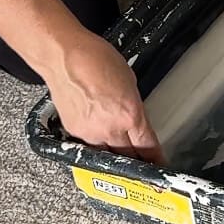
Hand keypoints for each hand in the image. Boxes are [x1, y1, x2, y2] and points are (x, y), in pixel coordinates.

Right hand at [43, 27, 162, 162]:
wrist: (64, 57)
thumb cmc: (97, 60)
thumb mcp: (129, 82)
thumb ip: (134, 107)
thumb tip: (136, 123)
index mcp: (130, 114)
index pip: (147, 146)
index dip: (155, 159)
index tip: (159, 165)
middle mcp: (110, 128)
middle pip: (128, 157)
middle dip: (137, 163)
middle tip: (143, 165)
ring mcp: (90, 133)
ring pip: (107, 156)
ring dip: (116, 158)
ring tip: (122, 158)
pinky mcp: (73, 132)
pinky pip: (89, 147)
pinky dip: (97, 148)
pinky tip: (100, 141)